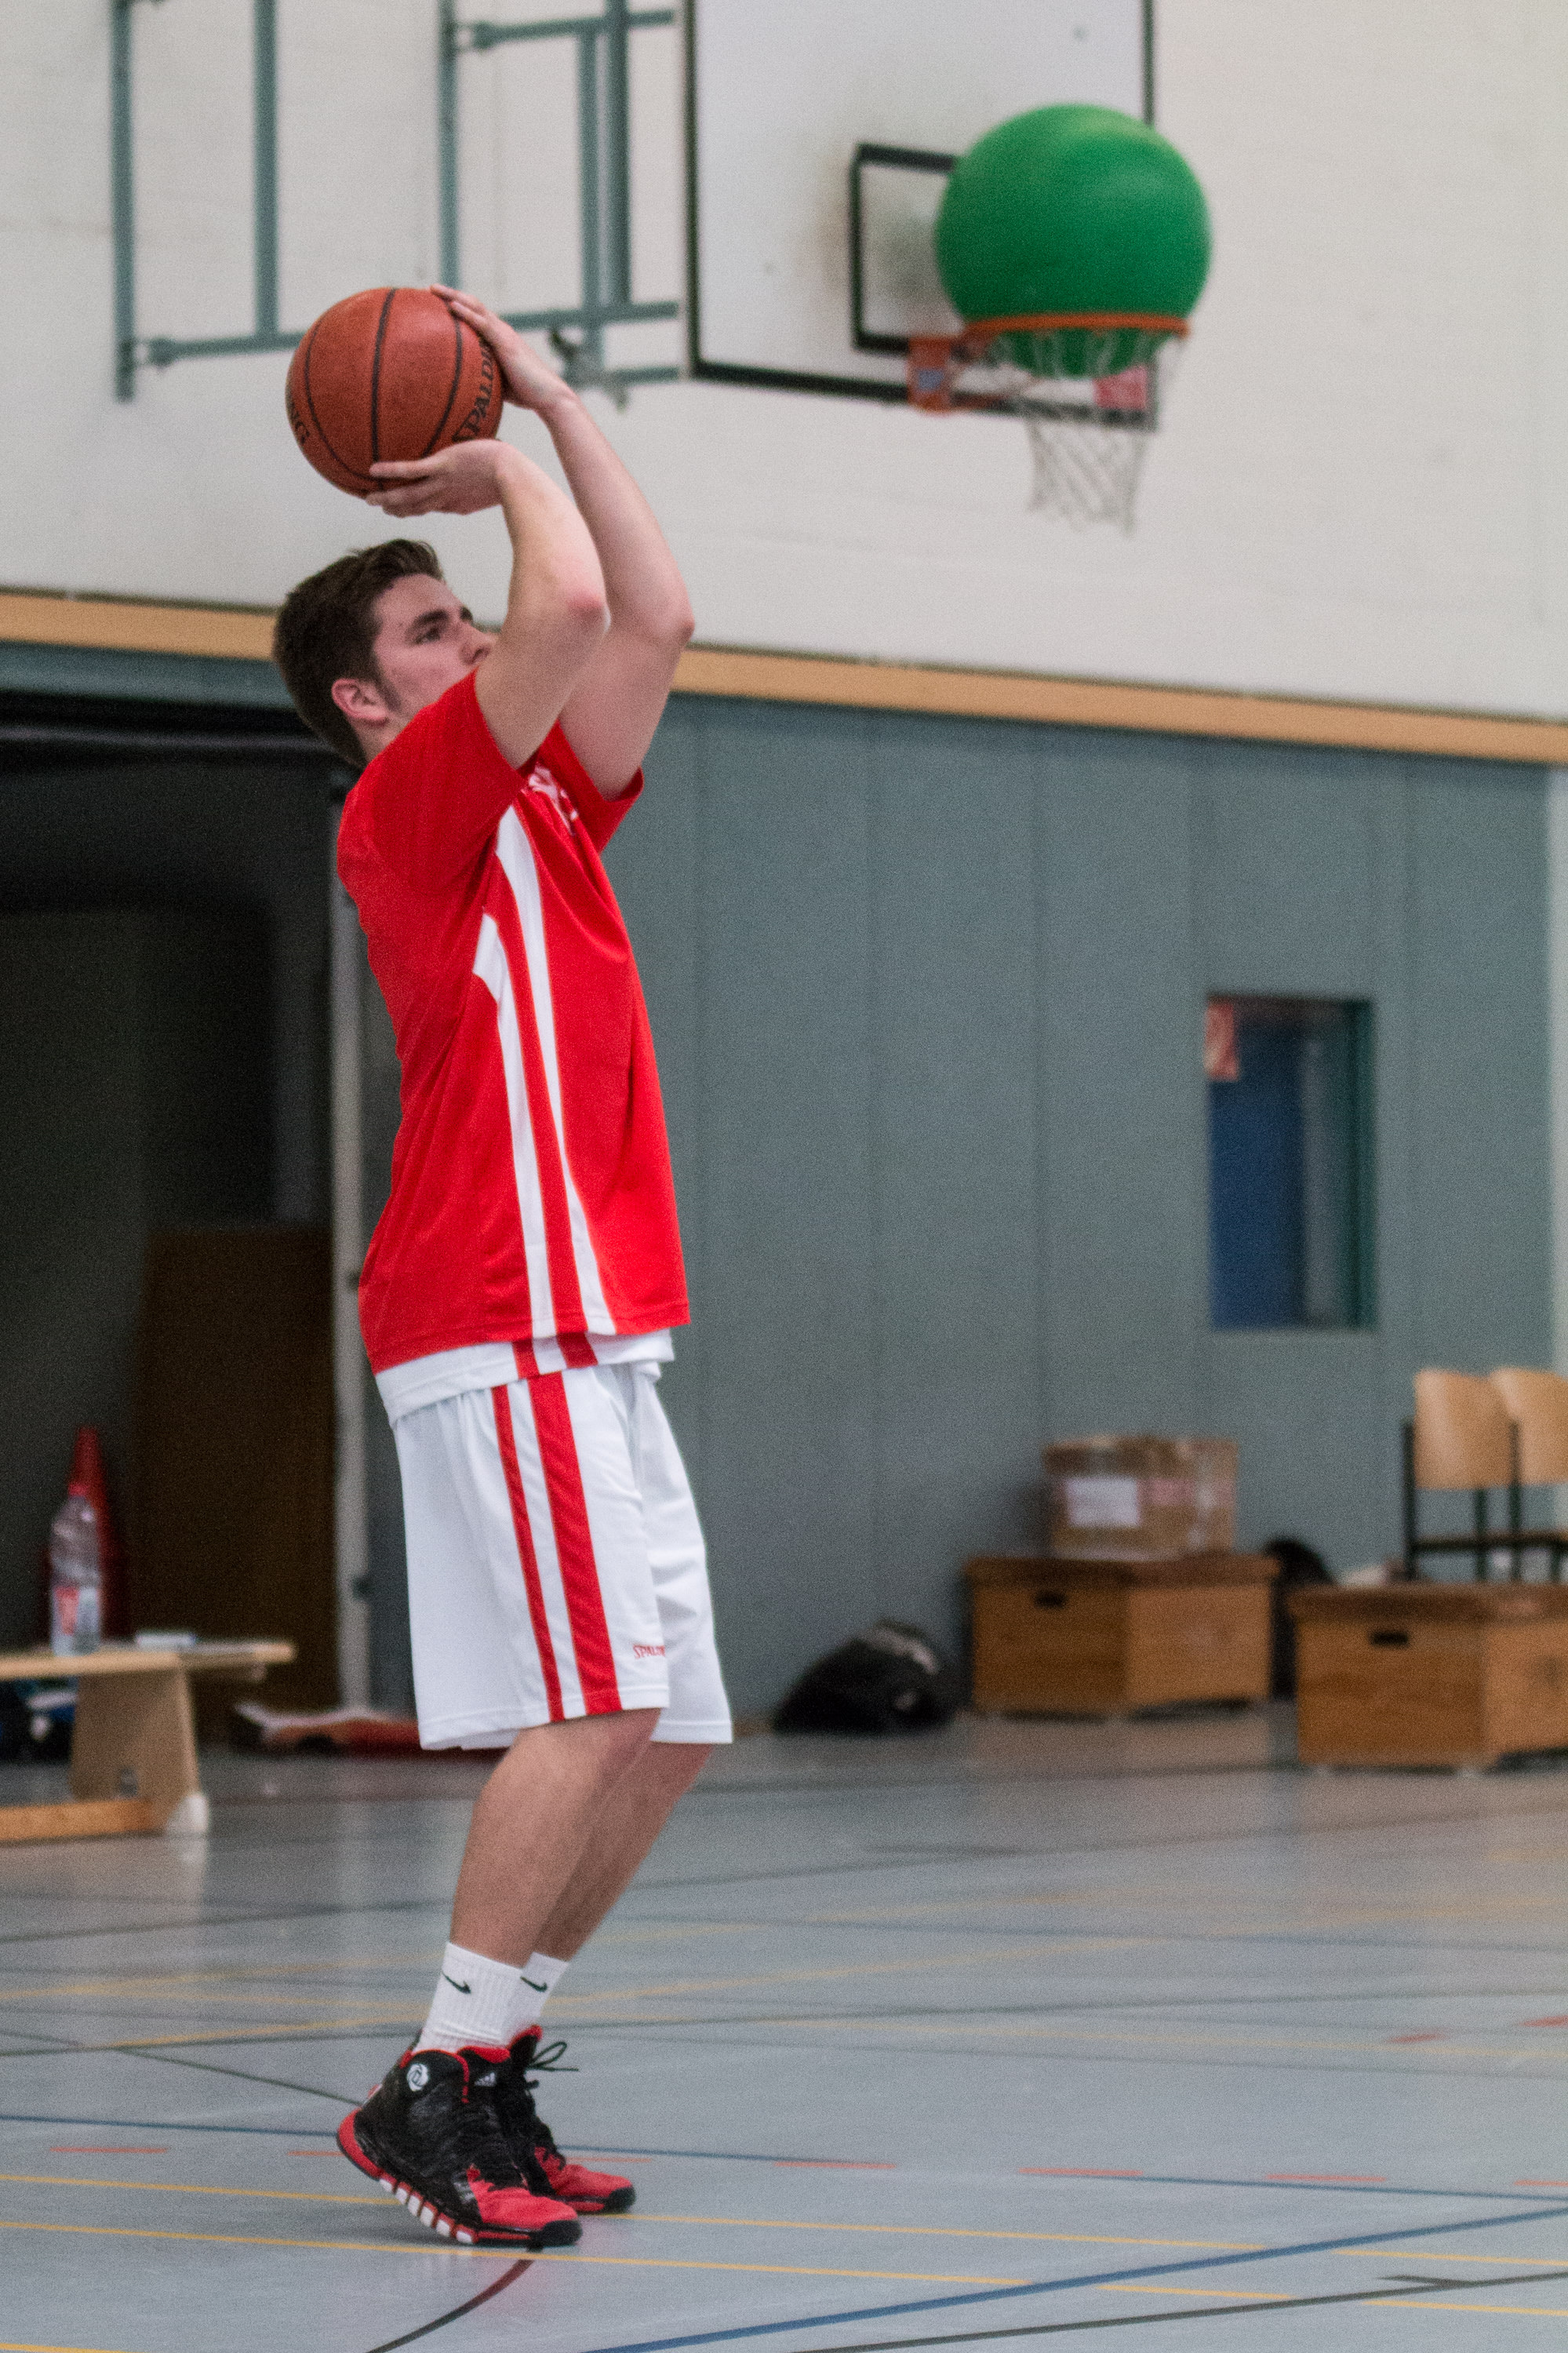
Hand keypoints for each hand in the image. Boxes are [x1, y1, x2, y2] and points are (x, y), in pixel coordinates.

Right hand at [366, 439, 530, 516]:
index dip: (414, 510)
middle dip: (397, 508)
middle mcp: (446, 496)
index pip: (431, 507)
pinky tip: (373, 470)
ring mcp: (442, 482)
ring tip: (368, 498)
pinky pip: (411, 471)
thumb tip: (488, 475)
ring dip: (388, 497)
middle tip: (380, 509)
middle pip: (416, 505)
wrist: (514, 473)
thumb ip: (486, 482)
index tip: (401, 511)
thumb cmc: (512, 474)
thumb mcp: (496, 482)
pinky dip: (391, 472)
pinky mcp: (442, 467)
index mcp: (458, 503)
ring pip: (409, 494)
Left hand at [431, 285, 573, 416]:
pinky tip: (452, 307)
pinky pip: (483, 324)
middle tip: (428, 289)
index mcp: (499, 338)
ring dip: (453, 296)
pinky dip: (467, 314)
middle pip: (472, 305)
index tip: (436, 302)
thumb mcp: (499, 382)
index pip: (475, 315)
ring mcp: (504, 334)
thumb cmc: (527, 394)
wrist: (549, 396)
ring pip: (475, 308)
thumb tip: (466, 386)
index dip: (457, 306)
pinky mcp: (506, 343)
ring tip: (433, 289)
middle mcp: (501, 330)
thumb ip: (485, 377)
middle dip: (450, 294)